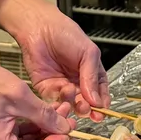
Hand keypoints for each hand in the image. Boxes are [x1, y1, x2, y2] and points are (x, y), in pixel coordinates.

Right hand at [0, 59, 72, 139]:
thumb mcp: (20, 96)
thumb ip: (44, 116)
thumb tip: (65, 128)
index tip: (65, 131)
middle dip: (50, 135)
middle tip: (68, 119)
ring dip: (43, 129)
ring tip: (60, 111)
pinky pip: (18, 138)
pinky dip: (32, 127)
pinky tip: (45, 113)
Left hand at [6, 0, 108, 119]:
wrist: (39, 28)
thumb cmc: (65, 33)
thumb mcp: (88, 52)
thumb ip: (92, 77)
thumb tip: (97, 101)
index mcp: (91, 73)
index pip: (100, 93)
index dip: (102, 103)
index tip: (102, 111)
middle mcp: (77, 82)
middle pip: (86, 102)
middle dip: (87, 107)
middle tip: (86, 108)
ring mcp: (62, 86)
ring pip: (70, 104)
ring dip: (73, 104)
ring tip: (72, 95)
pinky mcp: (46, 88)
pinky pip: (54, 102)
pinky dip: (58, 104)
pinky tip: (61, 97)